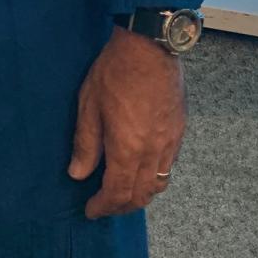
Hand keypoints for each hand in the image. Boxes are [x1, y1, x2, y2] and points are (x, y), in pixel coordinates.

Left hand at [68, 26, 185, 217]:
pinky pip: (169, 166)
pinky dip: (155, 177)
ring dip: (140, 195)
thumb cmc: (115, 71)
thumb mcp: (89, 105)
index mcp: (128, 149)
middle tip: (104, 206)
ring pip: (159, 184)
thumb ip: (85, 143)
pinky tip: (142, 169)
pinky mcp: (179, 131)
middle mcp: (153, 152)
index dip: (103, 206)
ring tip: (123, 193)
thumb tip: (78, 174)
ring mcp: (170, 143)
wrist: (150, 46)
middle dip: (121, 207)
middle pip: (141, 195)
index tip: (91, 211)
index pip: (117, 193)